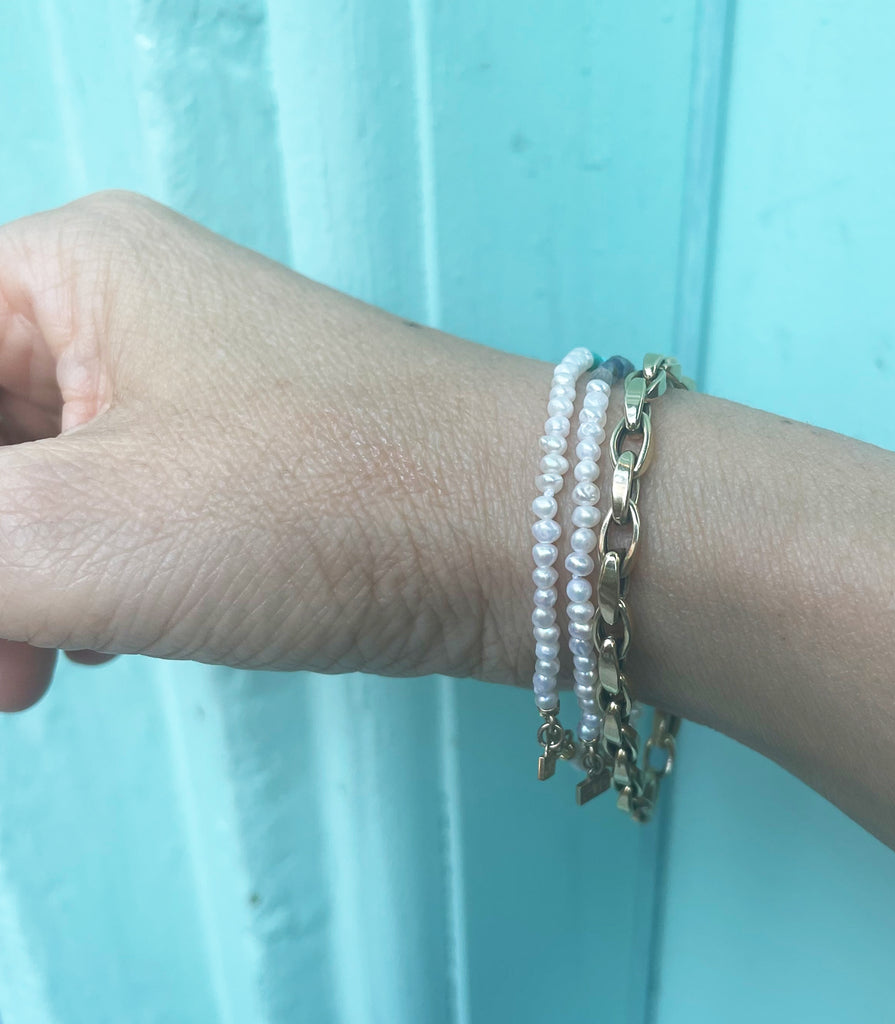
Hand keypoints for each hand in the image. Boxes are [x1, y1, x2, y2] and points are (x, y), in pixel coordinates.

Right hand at [0, 191, 534, 709]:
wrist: (527, 536)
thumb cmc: (324, 502)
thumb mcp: (72, 531)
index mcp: (66, 272)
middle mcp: (125, 314)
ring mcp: (190, 391)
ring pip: (31, 488)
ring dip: (5, 585)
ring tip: (28, 670)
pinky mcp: (241, 465)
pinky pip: (106, 518)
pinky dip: (75, 585)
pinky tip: (94, 642)